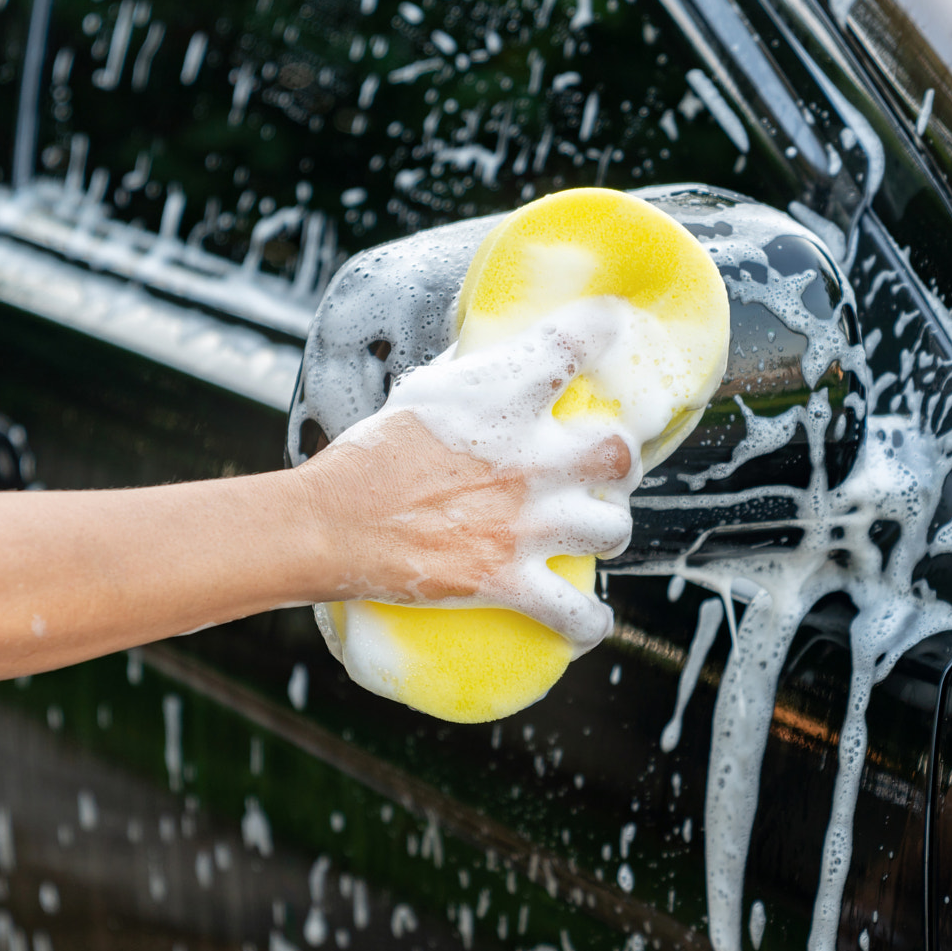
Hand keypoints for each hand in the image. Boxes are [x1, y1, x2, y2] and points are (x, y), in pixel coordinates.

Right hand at [303, 303, 638, 651]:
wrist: (332, 524)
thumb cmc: (369, 453)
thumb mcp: (422, 392)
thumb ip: (471, 375)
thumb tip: (494, 359)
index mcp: (505, 397)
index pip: (577, 341)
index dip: (604, 327)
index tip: (609, 328)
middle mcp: (529, 458)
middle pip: (619, 452)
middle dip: (620, 462)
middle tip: (602, 470)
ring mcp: (524, 523)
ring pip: (613, 529)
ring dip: (607, 532)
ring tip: (591, 534)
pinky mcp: (507, 580)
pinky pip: (576, 612)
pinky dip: (587, 622)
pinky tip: (589, 621)